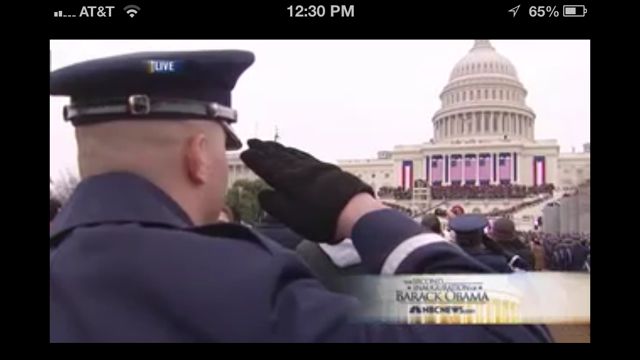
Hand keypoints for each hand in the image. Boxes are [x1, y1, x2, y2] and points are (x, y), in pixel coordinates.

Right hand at [240, 139, 374, 242]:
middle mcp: (299, 169)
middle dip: (264, 148)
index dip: (255, 160)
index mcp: (287, 180)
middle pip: (278, 156)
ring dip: (278, 148)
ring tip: (270, 144)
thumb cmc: (320, 218)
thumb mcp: (291, 217)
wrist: (354, 210)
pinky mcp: (327, 169)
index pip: (266, 166)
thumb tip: (262, 193)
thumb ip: (274, 204)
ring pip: (292, 154)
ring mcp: (314, 167)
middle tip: (253, 141)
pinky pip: (304, 156)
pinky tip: (294, 153)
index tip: (244, 153)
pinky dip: (294, 152)